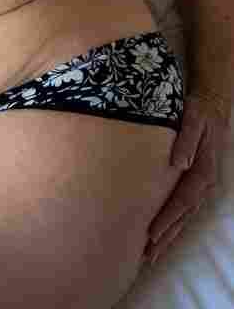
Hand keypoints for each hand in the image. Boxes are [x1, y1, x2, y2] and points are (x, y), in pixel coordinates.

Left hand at [144, 89, 230, 264]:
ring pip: (185, 216)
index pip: (182, 200)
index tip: (151, 235)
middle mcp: (204, 182)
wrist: (212, 104)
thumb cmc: (198, 110)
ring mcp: (202, 185)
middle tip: (147, 256)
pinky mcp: (196, 182)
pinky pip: (185, 208)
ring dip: (170, 235)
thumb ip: (186, 139)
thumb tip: (179, 163)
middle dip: (166, 236)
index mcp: (203, 170)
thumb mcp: (193, 118)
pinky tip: (163, 234)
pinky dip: (174, 224)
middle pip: (183, 215)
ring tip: (152, 255)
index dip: (167, 218)